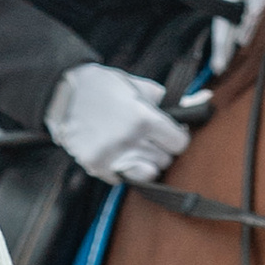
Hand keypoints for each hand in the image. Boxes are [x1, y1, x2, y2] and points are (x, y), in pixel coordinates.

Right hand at [48, 62, 191, 183]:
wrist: (62, 95)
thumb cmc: (102, 86)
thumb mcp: (138, 85)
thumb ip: (169, 100)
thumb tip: (202, 101)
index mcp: (143, 118)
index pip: (179, 143)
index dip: (177, 136)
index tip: (171, 133)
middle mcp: (129, 140)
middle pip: (165, 160)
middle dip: (161, 148)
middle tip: (150, 137)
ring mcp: (112, 157)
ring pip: (148, 173)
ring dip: (146, 161)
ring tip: (135, 146)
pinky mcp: (97, 167)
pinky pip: (124, 179)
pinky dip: (124, 169)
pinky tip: (118, 152)